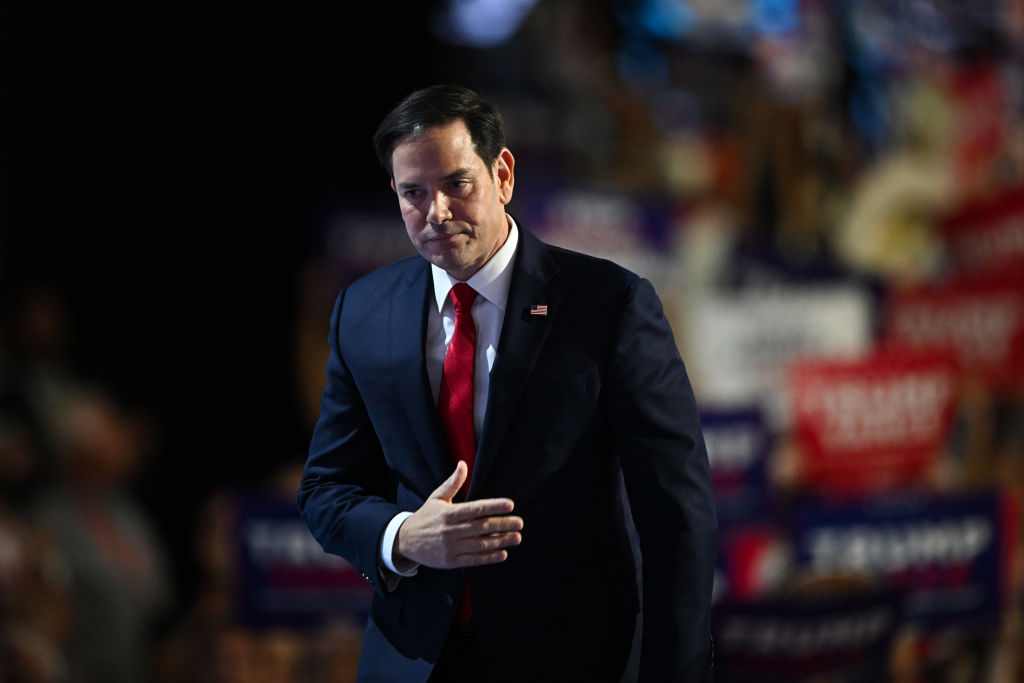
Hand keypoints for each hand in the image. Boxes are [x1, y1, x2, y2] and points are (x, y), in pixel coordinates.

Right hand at [394, 461, 522, 569]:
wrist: (405, 540)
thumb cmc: (425, 516)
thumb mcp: (437, 497)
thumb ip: (453, 483)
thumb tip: (463, 464)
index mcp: (449, 513)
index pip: (476, 509)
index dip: (494, 506)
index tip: (510, 505)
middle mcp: (451, 530)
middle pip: (482, 527)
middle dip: (503, 524)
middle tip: (519, 523)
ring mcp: (451, 547)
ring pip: (480, 544)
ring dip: (500, 541)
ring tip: (516, 537)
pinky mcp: (450, 561)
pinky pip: (473, 560)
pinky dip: (489, 557)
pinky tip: (502, 553)